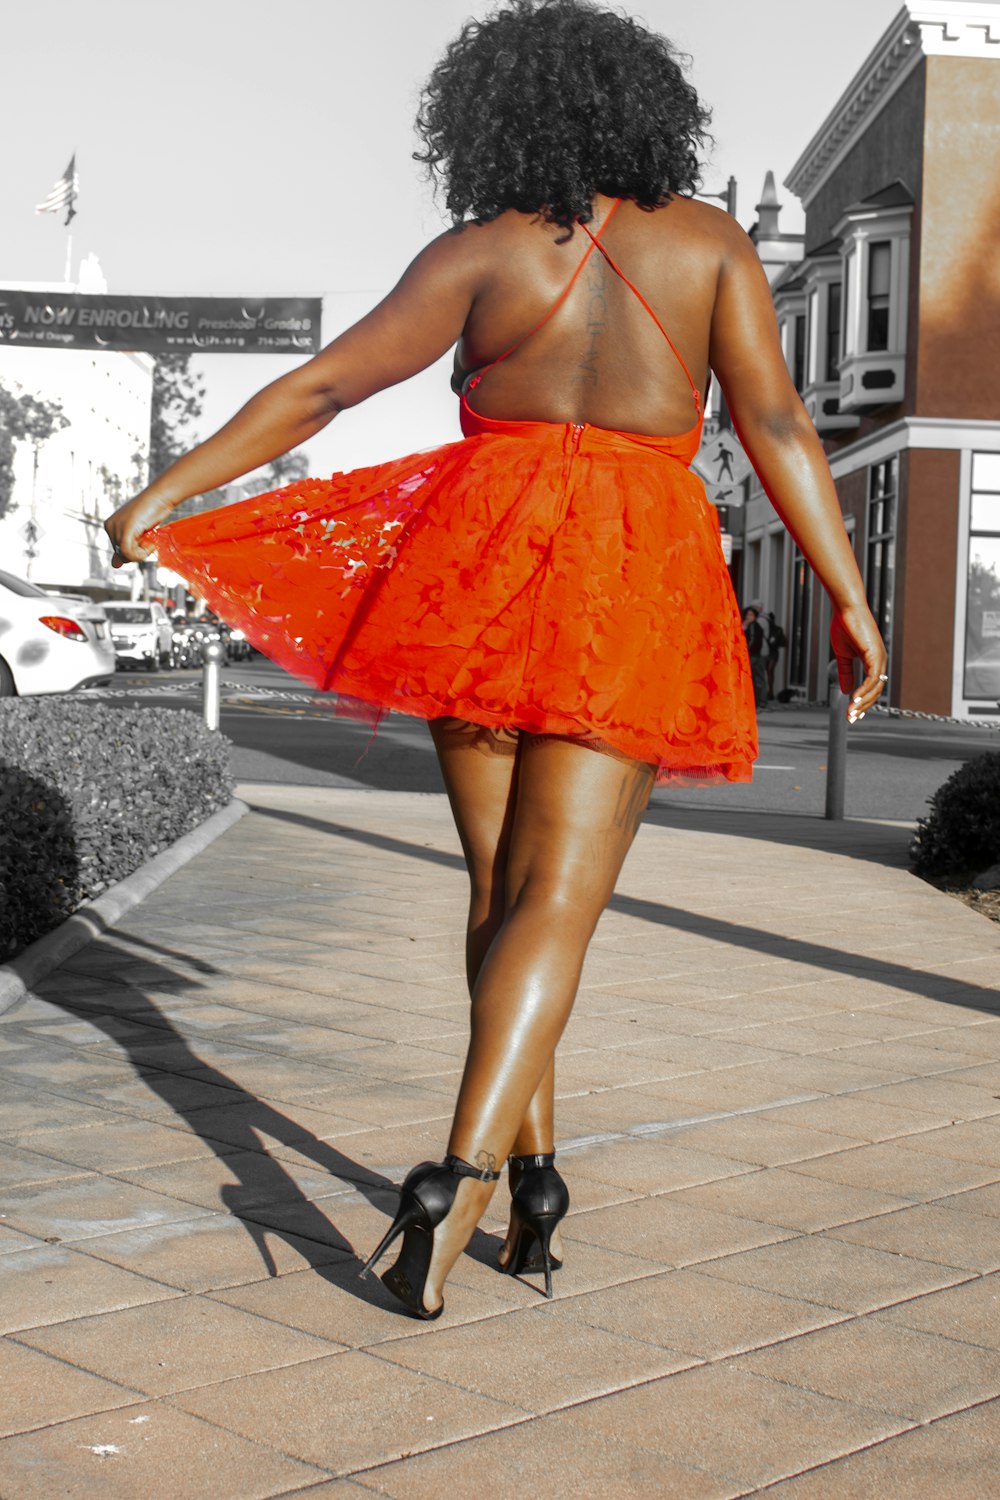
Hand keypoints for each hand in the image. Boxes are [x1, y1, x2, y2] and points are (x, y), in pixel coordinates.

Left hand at [104, 490, 173, 568]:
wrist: (161, 497)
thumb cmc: (153, 511)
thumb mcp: (138, 533)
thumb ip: (125, 548)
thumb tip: (114, 566)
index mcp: (110, 525)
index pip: (118, 550)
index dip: (135, 549)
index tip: (145, 537)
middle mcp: (109, 526)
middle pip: (121, 554)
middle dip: (137, 551)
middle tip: (149, 537)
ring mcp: (116, 527)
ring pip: (125, 556)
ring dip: (142, 553)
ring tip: (150, 538)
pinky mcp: (125, 530)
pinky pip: (128, 553)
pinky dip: (142, 554)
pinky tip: (150, 543)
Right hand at [830, 604, 887, 723]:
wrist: (846, 609)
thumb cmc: (845, 626)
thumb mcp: (843, 655)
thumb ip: (846, 673)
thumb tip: (846, 691)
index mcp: (874, 660)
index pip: (872, 687)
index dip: (863, 701)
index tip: (852, 713)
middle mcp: (880, 661)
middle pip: (875, 691)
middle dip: (863, 706)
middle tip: (851, 718)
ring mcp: (880, 658)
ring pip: (875, 687)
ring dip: (862, 702)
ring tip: (851, 712)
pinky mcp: (875, 654)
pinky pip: (872, 678)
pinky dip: (863, 690)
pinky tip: (853, 699)